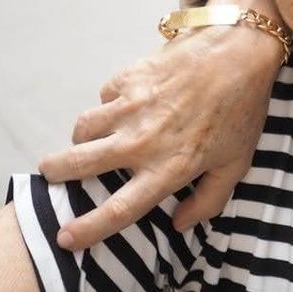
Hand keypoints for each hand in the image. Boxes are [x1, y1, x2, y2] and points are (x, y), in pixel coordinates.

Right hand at [39, 0, 282, 250]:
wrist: (238, 53)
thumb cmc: (242, 109)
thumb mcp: (237, 163)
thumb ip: (209, 199)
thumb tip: (179, 224)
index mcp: (168, 168)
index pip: (119, 210)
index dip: (87, 229)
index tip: (64, 238)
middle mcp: (142, 142)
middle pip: (79, 164)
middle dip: (56, 173)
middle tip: (50, 175)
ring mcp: (131, 108)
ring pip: (83, 128)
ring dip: (79, 137)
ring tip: (87, 139)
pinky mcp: (128, 78)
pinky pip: (104, 96)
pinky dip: (108, 103)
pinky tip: (125, 104)